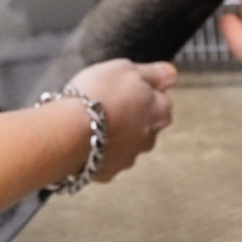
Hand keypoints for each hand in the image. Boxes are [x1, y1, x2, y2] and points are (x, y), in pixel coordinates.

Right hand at [68, 58, 176, 182]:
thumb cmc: (98, 94)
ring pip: (126, 144)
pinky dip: (97, 151)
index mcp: (160, 112)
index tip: (123, 87)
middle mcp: (149, 139)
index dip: (142, 92)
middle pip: (145, 125)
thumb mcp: (127, 68)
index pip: (162, 100)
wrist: (68, 130)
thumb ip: (154, 73)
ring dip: (114, 135)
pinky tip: (82, 140)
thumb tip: (173, 75)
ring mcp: (128, 158)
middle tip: (106, 104)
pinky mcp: (107, 172)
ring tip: (90, 123)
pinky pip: (105, 160)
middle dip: (130, 117)